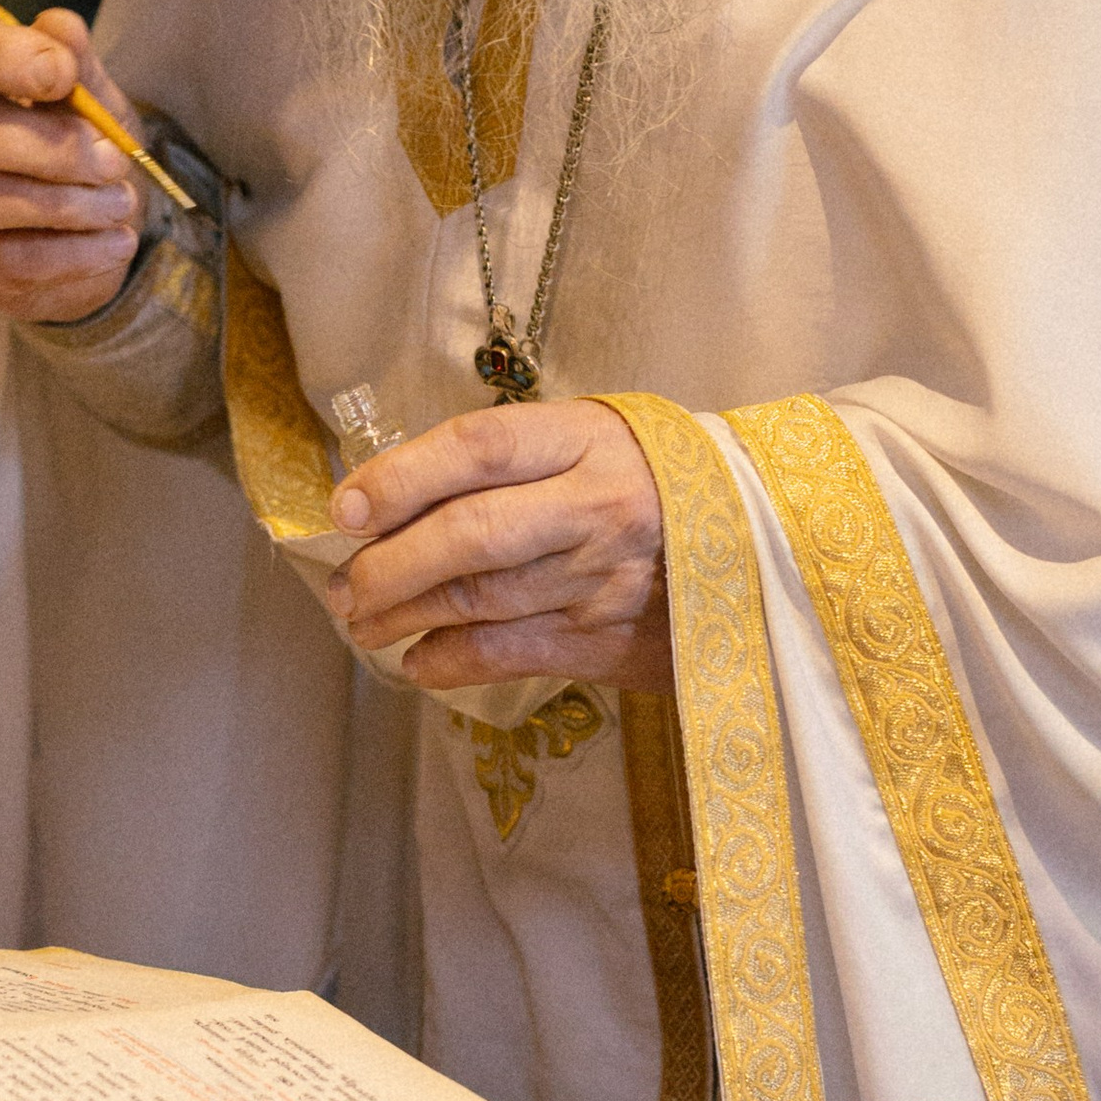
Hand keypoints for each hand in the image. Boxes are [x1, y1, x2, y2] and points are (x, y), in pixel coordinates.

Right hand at [0, 7, 147, 321]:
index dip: (8, 57)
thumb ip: (78, 63)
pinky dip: (70, 253)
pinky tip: (114, 244)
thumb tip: (61, 28)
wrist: (91, 233)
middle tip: (113, 161)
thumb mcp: (93, 101)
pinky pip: (3, 259)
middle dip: (47, 147)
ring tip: (121, 205)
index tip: (65, 75)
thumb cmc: (81, 151)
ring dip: (64, 204)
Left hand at [325, 398, 670, 694]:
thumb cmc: (644, 481)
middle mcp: (595, 505)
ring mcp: (602, 577)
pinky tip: (419, 661)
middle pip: (470, 533)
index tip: (347, 508)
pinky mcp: (608, 639)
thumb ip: (507, 461)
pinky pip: (509, 653)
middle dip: (389, 565)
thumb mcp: (589, 440)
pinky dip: (451, 660)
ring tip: (364, 620)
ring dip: (405, 616)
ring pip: (480, 600)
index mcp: (585, 440)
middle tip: (344, 587)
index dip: (401, 477)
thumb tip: (393, 498)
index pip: (477, 448)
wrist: (757, 539)